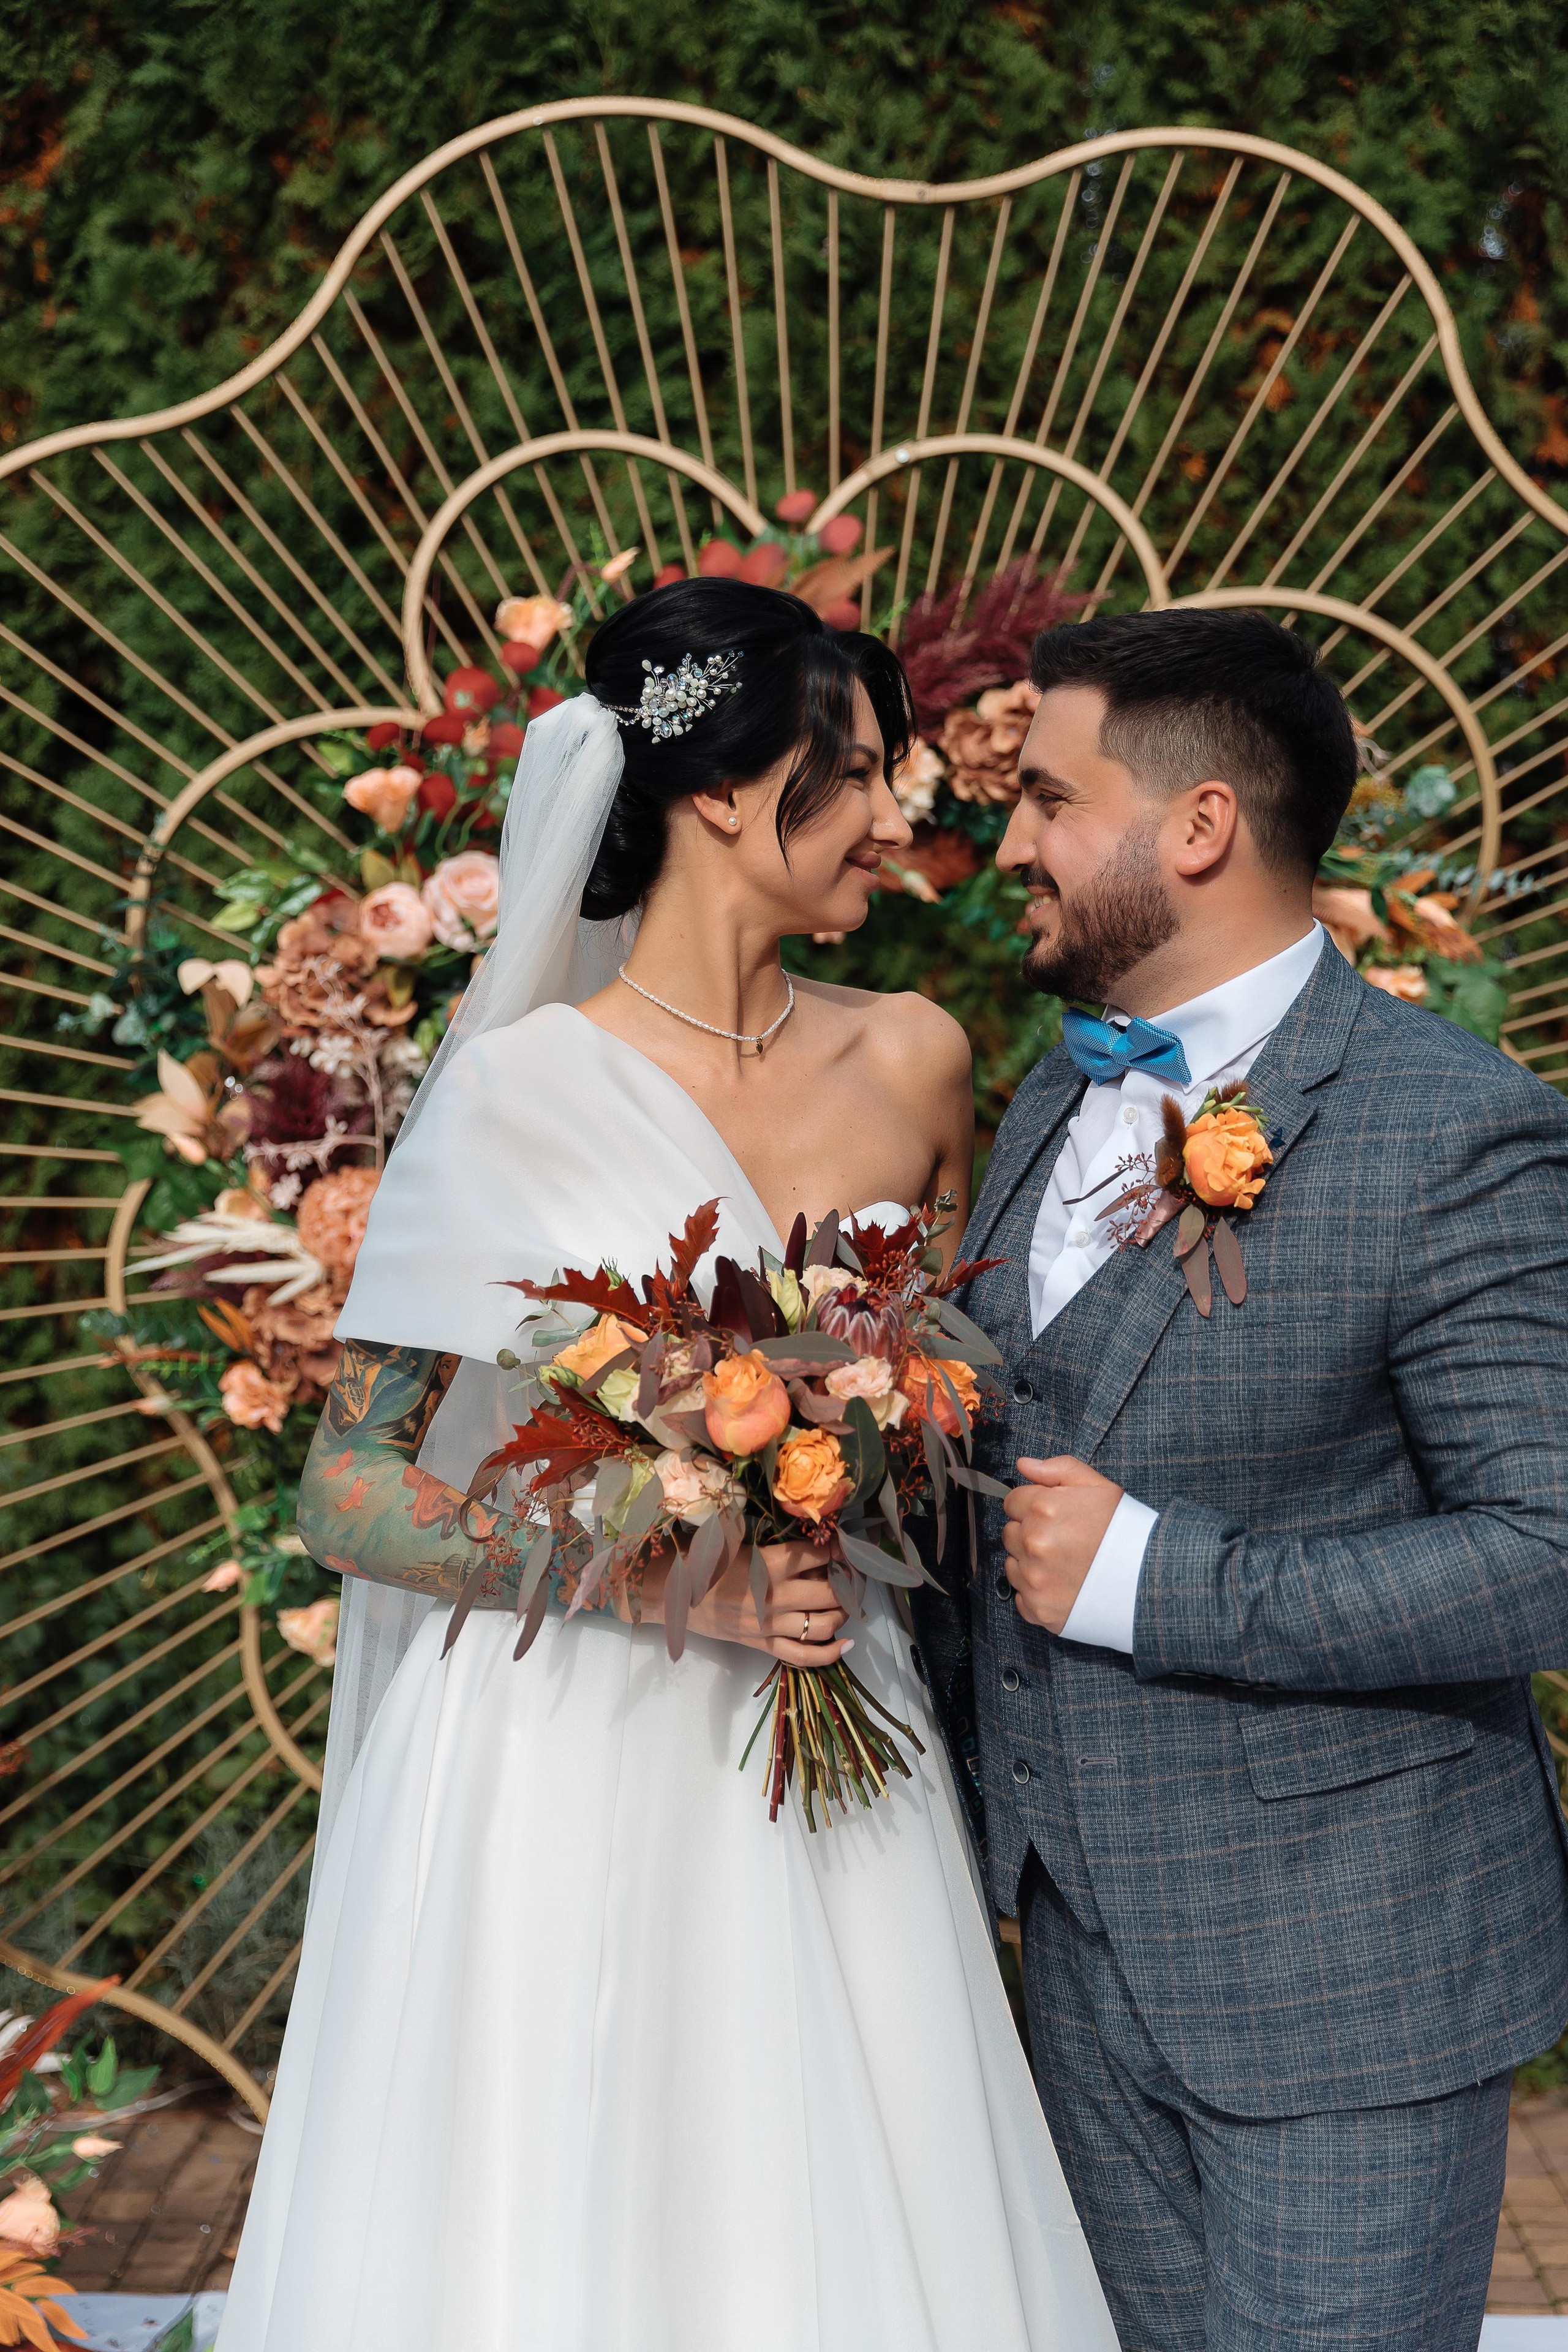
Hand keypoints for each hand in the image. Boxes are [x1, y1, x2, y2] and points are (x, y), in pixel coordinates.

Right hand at [645, 1539, 849, 1665]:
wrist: (674, 1594)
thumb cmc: (705, 1561)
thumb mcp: (739, 1540)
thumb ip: (774, 1542)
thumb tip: (814, 1542)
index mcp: (768, 1564)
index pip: (816, 1554)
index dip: (836, 1549)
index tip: (842, 1546)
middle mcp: (774, 1596)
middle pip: (829, 1592)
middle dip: (847, 1583)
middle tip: (851, 1575)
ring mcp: (769, 1625)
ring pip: (822, 1625)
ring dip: (841, 1614)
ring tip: (844, 1603)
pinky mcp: (762, 1644)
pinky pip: (803, 1656)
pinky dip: (830, 1653)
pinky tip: (846, 1642)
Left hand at [1002, 1456, 1122, 1633]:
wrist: (1149, 1579)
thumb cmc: (1125, 1530)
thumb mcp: (1099, 1487)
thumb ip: (1058, 1469)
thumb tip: (1024, 1465)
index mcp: (1044, 1509)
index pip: (1012, 1502)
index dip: (1032, 1506)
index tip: (1052, 1516)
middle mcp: (1034, 1543)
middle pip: (1010, 1533)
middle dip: (1030, 1533)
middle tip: (1061, 1540)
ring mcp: (1034, 1578)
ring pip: (1012, 1564)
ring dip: (1029, 1562)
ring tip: (1063, 1564)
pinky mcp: (1038, 1608)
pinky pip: (1021, 1596)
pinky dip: (1036, 1592)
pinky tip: (1062, 1585)